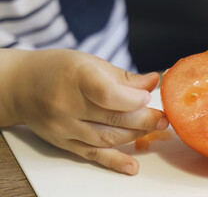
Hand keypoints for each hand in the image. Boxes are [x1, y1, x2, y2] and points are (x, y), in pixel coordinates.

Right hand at [5, 49, 167, 174]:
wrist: (22, 85)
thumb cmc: (59, 69)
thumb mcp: (90, 62)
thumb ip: (124, 76)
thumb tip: (154, 82)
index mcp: (75, 76)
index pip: (107, 94)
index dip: (133, 99)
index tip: (149, 98)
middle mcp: (67, 104)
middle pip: (112, 118)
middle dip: (144, 119)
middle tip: (163, 118)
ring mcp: (64, 127)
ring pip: (107, 138)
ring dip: (136, 135)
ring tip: (154, 129)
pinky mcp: (63, 142)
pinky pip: (92, 154)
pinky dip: (114, 162)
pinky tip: (132, 166)